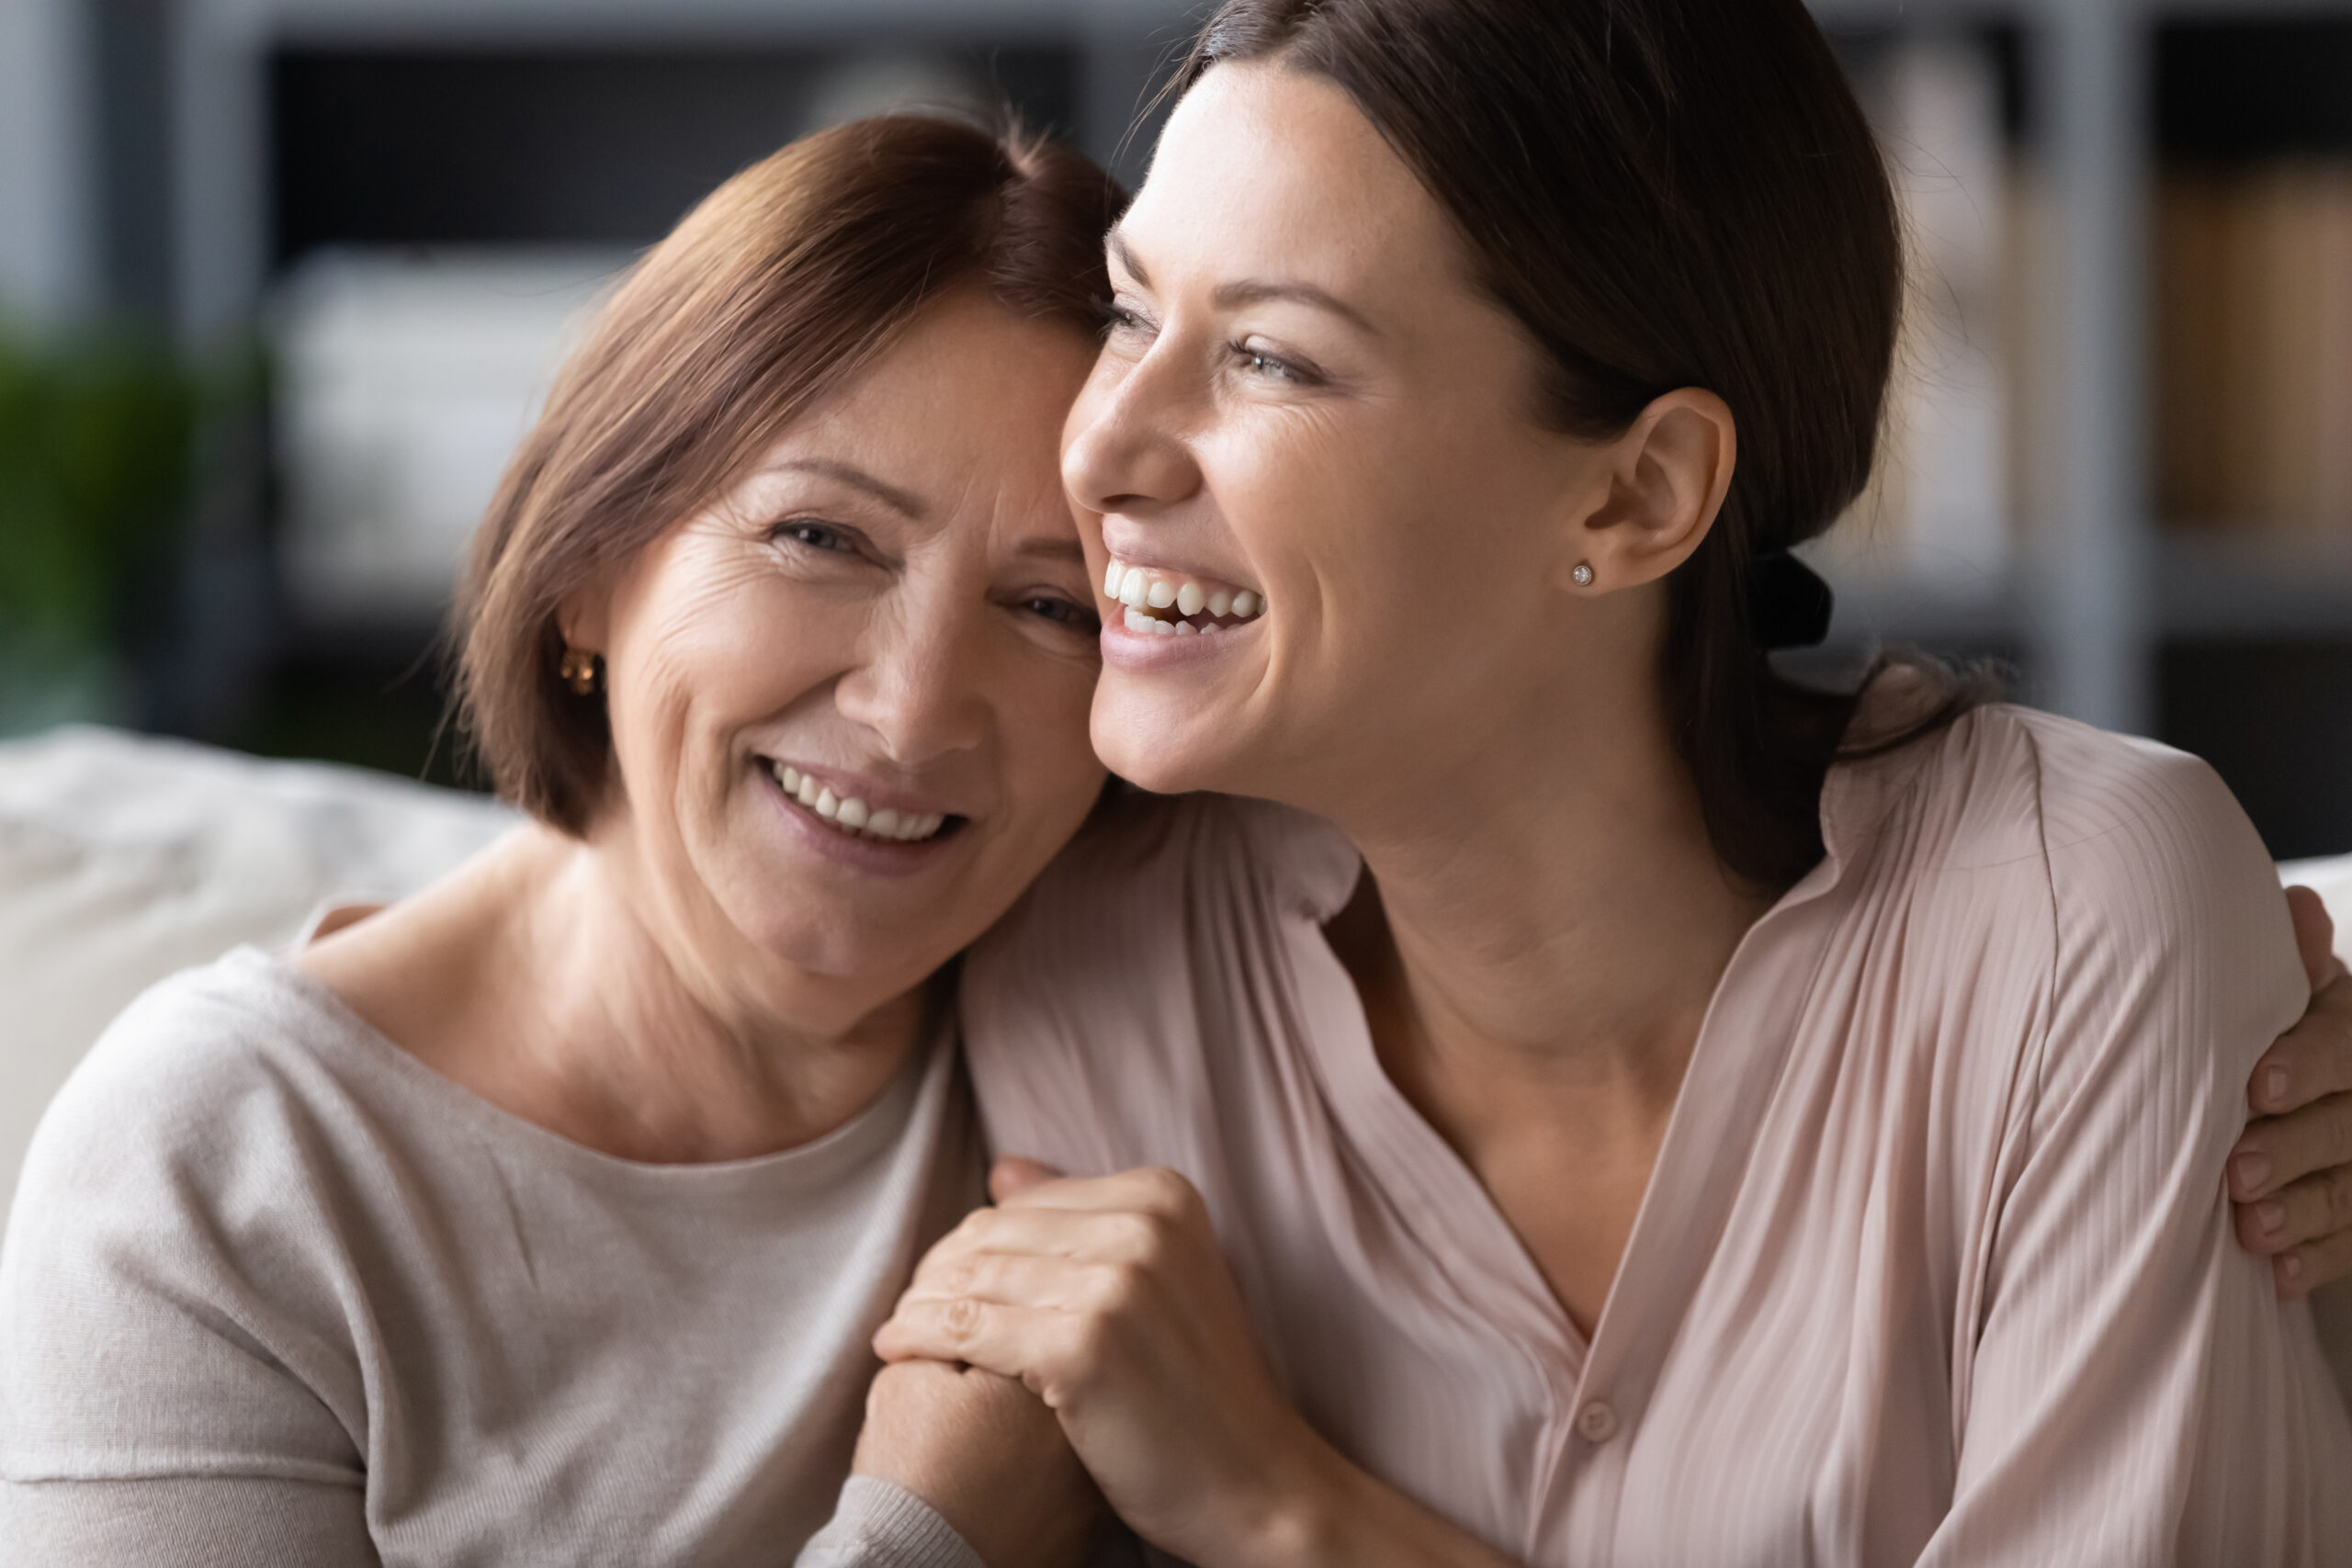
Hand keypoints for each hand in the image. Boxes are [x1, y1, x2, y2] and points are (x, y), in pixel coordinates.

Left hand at [872, 1161, 1349, 1567]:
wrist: (1254, 1482)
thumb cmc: (1197, 1389)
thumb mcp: (1159, 1279)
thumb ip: (1083, 1218)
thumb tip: (1003, 1167)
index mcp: (1163, 1196)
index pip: (1025, 1202)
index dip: (970, 1241)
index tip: (939, 1279)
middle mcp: (1143, 1225)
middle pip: (995, 1232)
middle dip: (938, 1270)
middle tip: (907, 1306)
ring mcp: (1115, 1284)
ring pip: (974, 1277)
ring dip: (920, 1303)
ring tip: (896, 1327)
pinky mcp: (1083, 1347)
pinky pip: (968, 1328)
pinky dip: (921, 1336)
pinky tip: (895, 1351)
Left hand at [2229, 885, 2351, 1298]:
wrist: (2286, 1081)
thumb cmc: (2269, 1024)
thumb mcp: (2281, 989)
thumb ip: (2289, 961)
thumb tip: (2298, 906)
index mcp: (2347, 1026)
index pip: (2342, 1043)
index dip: (2305, 1065)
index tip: (2256, 1086)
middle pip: (2347, 1126)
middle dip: (2293, 1151)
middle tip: (2234, 1173)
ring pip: (2351, 1190)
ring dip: (2302, 1214)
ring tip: (2250, 1231)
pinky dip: (2317, 1260)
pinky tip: (2278, 1277)